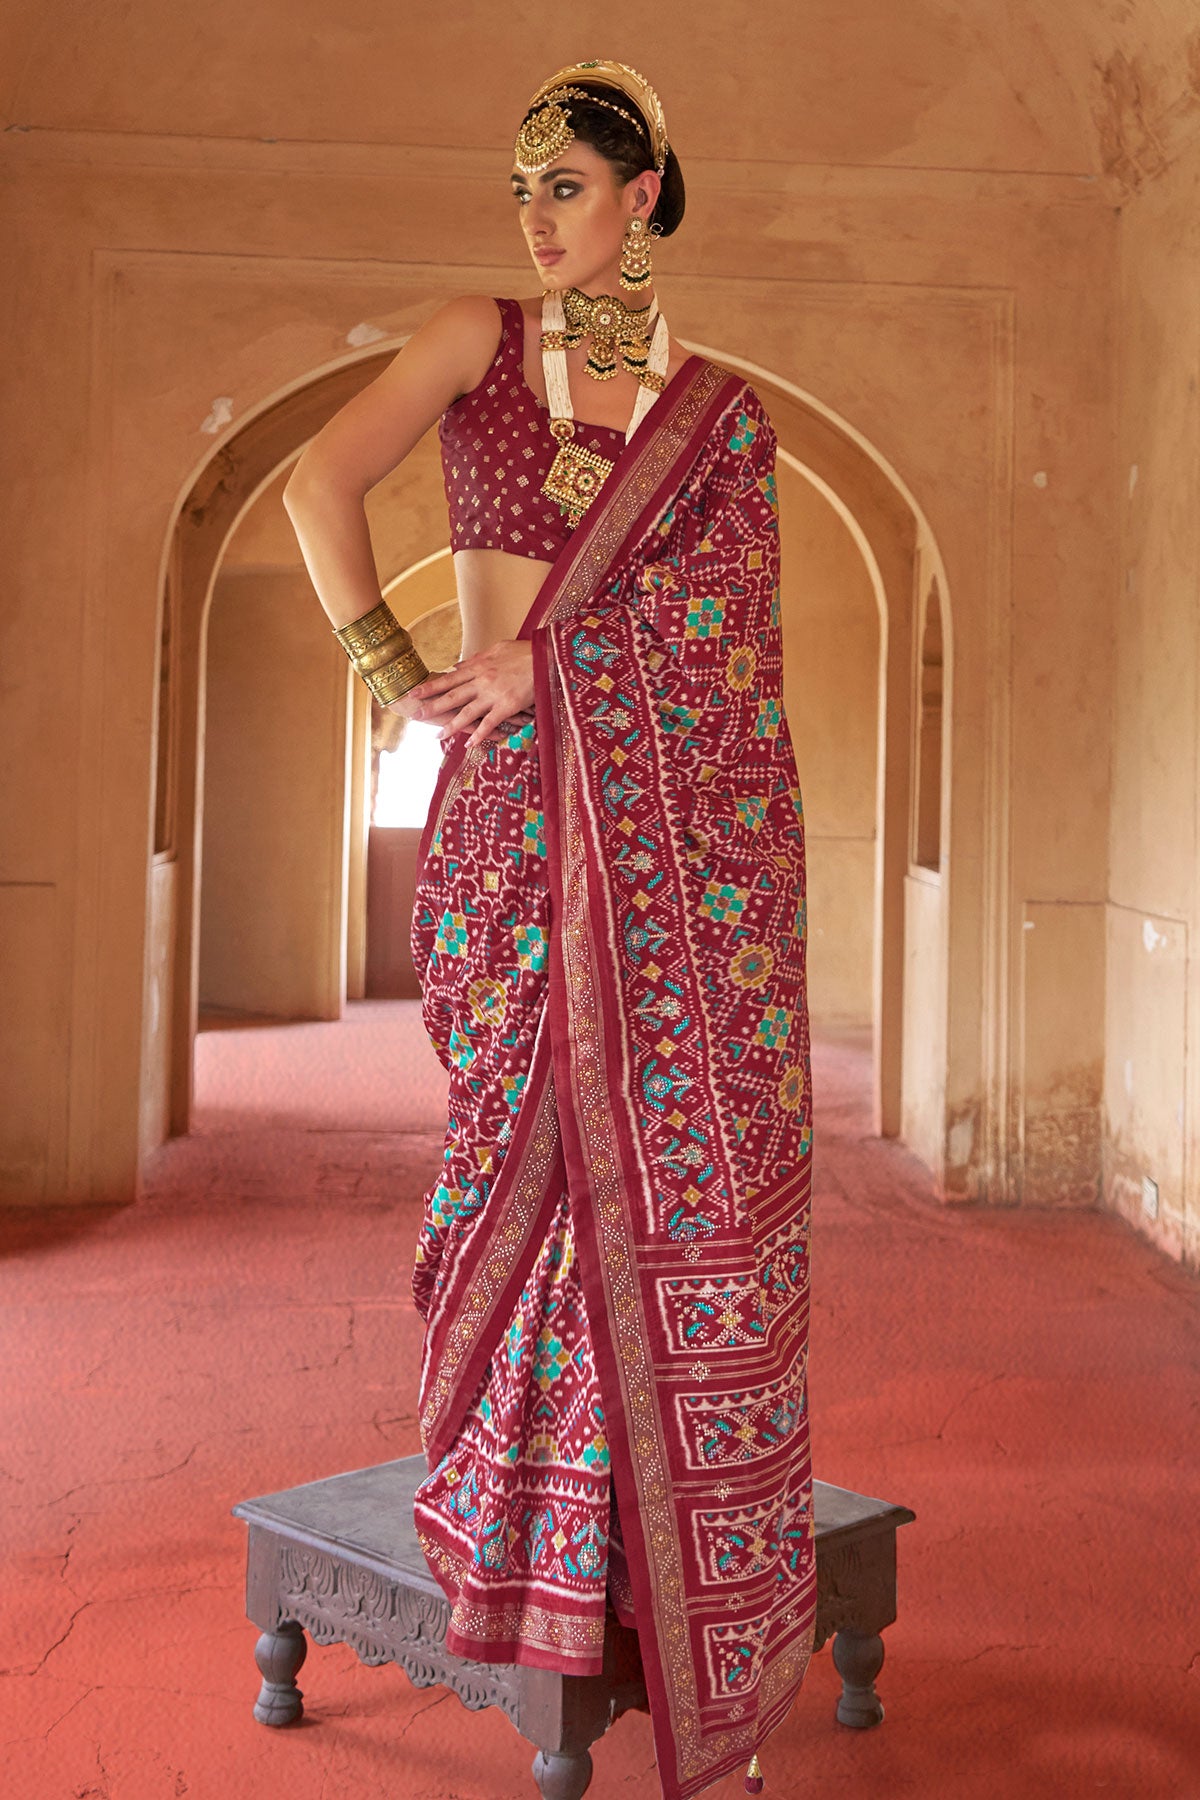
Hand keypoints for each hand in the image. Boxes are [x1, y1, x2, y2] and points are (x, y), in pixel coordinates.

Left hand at [399, 641, 534, 748]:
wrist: (545, 657)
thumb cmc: (524, 651)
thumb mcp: (497, 648)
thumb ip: (476, 658)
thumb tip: (459, 666)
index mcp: (478, 667)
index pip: (449, 678)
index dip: (431, 687)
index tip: (414, 692)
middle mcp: (481, 681)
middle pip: (452, 695)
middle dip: (432, 706)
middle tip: (415, 715)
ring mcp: (493, 695)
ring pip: (467, 713)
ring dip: (450, 726)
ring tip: (436, 736)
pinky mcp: (506, 706)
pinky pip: (489, 723)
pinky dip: (479, 734)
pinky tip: (470, 744)